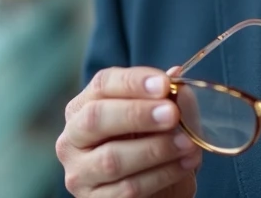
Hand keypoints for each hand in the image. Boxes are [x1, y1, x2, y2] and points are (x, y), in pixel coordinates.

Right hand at [57, 65, 201, 196]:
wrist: (156, 187)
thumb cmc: (152, 141)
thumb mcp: (160, 115)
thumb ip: (166, 96)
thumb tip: (176, 75)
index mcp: (84, 105)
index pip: (102, 84)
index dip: (133, 82)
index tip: (165, 84)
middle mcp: (73, 138)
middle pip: (96, 118)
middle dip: (137, 114)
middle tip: (172, 114)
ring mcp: (79, 173)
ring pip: (112, 159)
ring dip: (156, 149)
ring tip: (188, 143)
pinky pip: (128, 189)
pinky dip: (161, 175)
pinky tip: (184, 164)